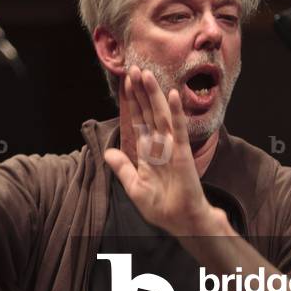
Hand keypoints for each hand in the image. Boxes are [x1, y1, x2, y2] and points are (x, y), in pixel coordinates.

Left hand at [103, 66, 225, 236]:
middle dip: (141, 91)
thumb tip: (108, 152)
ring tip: (146, 74)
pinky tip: (172, 95)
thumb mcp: (134, 187)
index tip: (126, 82)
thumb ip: (122, 168)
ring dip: (154, 94)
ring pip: (161, 115)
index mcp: (148, 151)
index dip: (133, 102)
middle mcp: (160, 144)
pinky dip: (175, 112)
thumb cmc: (161, 206)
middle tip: (134, 68)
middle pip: (149, 111)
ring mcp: (172, 147)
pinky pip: (179, 129)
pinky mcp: (183, 153)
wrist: (181, 221)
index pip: (139, 120)